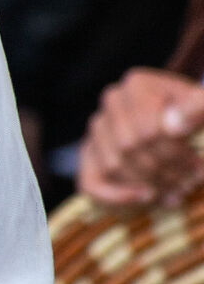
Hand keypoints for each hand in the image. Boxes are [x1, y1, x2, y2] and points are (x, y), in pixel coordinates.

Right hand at [77, 69, 203, 205]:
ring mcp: (97, 128)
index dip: (176, 154)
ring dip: (149, 184)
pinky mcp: (90, 154)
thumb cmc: (194, 115)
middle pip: (130, 148)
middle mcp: (112, 101)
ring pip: (114, 166)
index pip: (147, 130)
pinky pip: (91, 181)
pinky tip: (146, 198)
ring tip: (179, 191)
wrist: (184, 120)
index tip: (200, 167)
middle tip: (192, 182)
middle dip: (165, 171)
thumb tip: (175, 127)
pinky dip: (116, 196)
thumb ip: (197, 109)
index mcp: (137, 85)